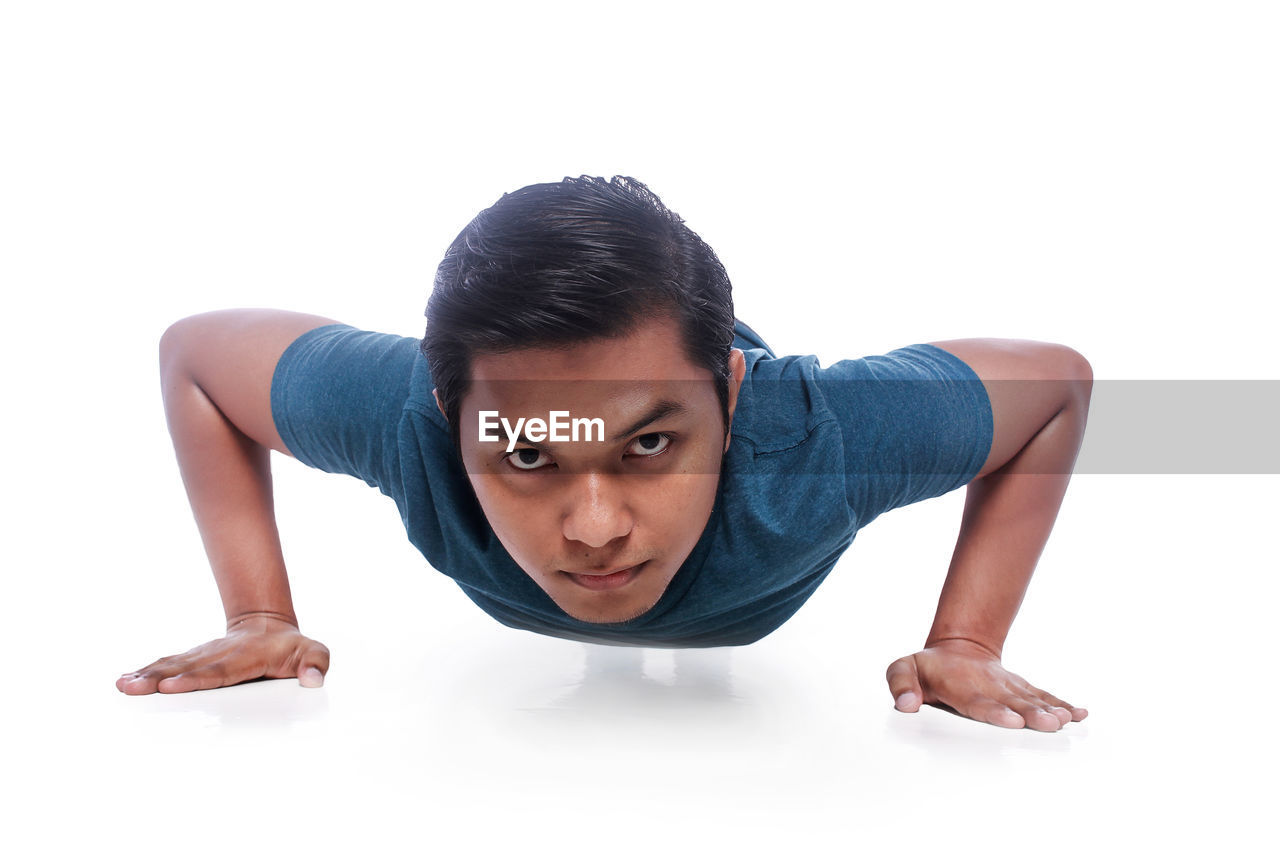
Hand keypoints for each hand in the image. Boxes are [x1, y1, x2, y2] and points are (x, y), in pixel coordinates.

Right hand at [116, 614, 329, 694]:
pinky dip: (146, 672)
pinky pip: (167, 665)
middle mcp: (219, 655)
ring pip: (172, 665)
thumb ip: (316, 663)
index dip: (195, 679)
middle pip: (186, 669)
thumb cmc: (292, 647)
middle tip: (133, 688)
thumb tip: (314, 680)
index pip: (219, 671)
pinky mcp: (193, 659)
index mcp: (246, 657)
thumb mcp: (313, 651)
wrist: (269, 626)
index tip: (172, 686)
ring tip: (122, 685)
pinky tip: (124, 681)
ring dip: (146, 676)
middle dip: (159, 679)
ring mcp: (203, 656)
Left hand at [885, 638, 1086, 731]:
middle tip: (1050, 725)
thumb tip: (905, 704)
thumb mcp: (903, 669)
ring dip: (1051, 710)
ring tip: (1068, 721)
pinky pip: (1043, 696)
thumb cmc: (928, 667)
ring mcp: (1008, 687)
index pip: (977, 701)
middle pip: (1012, 702)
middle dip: (1032, 714)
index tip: (1012, 720)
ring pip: (1031, 699)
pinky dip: (1062, 704)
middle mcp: (989, 687)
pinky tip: (1080, 714)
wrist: (958, 646)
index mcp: (960, 686)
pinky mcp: (1021, 689)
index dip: (995, 711)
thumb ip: (900, 684)